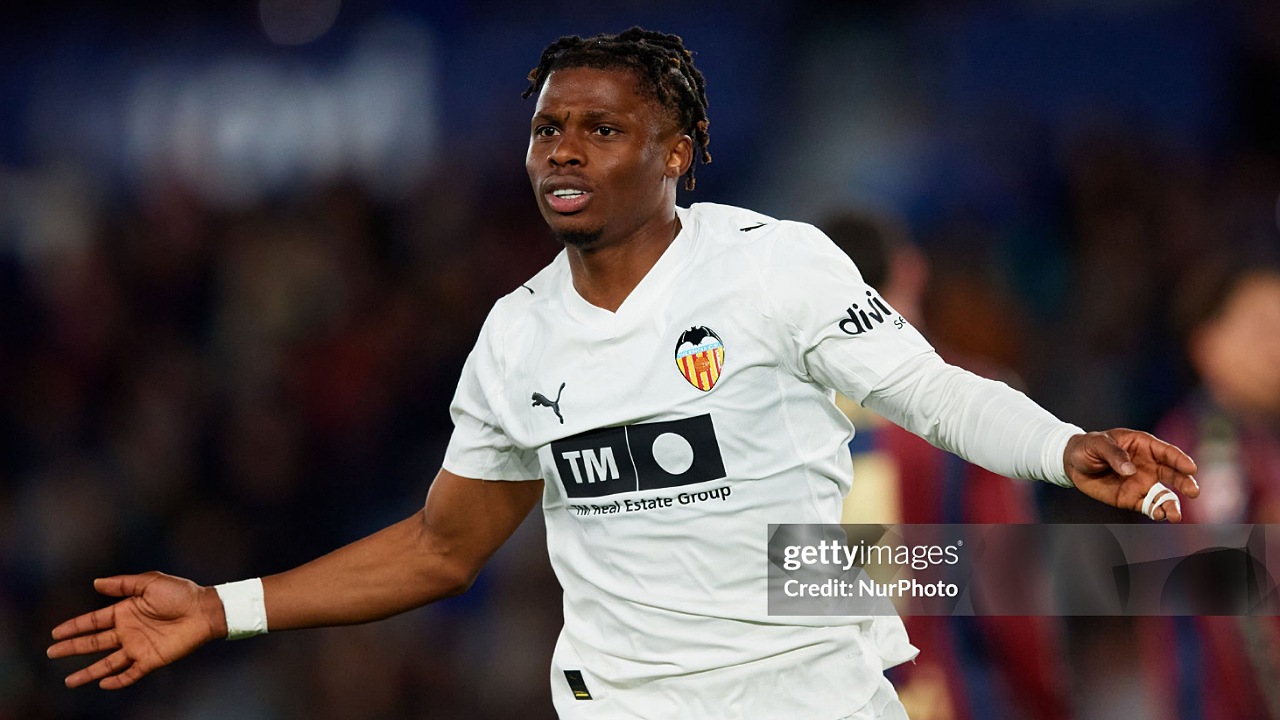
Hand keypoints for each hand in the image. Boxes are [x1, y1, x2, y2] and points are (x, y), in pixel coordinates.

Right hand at [48, 572, 225, 688]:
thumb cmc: (181, 593)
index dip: (74, 627)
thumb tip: (95, 583)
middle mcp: (128, 631)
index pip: (93, 622)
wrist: (205, 610)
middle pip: (94, 643)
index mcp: (125, 612)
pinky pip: (130, 673)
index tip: (54, 633)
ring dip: (88, 671)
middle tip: (51, 653)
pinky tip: (102, 683)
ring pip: (107, 662)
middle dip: (72, 648)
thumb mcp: (150, 582)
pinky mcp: (151, 660)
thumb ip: (123, 583)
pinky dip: (117, 680)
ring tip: (69, 681)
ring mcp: (138, 647)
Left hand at [1064, 429, 1198, 521]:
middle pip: (1173, 474)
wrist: (1073, 464)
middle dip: (1185, 482)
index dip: (1180, 459)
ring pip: (1164, 494)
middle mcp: (1149, 465)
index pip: (1167, 452)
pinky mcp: (1133, 498)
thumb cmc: (1088, 447)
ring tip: (1174, 515)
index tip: (1190, 468)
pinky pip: (1149, 506)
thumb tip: (1130, 470)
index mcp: (1144, 446)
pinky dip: (1156, 512)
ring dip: (1172, 504)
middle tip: (1193, 491)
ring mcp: (1143, 483)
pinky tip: (1159, 516)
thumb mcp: (1097, 444)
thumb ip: (1114, 454)